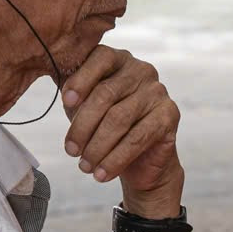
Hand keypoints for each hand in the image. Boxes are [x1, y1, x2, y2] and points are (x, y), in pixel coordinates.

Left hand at [59, 47, 182, 211]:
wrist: (139, 160)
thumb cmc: (105, 127)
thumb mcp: (83, 108)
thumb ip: (73, 95)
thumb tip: (63, 95)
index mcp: (119, 59)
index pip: (100, 58)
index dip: (81, 79)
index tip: (66, 102)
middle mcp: (142, 70)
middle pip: (106, 94)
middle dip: (83, 126)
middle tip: (70, 151)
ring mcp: (158, 92)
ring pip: (119, 119)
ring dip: (97, 147)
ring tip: (84, 166)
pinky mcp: (169, 115)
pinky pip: (137, 138)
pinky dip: (115, 159)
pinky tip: (102, 174)